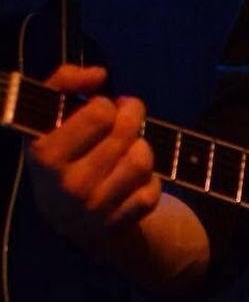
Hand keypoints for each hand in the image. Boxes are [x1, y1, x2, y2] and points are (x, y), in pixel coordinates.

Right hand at [26, 65, 160, 247]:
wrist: (72, 222)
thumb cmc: (67, 155)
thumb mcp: (53, 118)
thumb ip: (64, 82)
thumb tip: (98, 74)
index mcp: (43, 155)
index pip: (99, 112)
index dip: (106, 105)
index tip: (101, 111)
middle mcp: (64, 185)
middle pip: (125, 131)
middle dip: (132, 117)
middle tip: (128, 118)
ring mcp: (91, 210)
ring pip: (142, 159)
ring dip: (143, 150)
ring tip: (130, 151)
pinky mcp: (116, 227)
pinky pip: (152, 191)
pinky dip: (150, 183)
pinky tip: (133, 183)